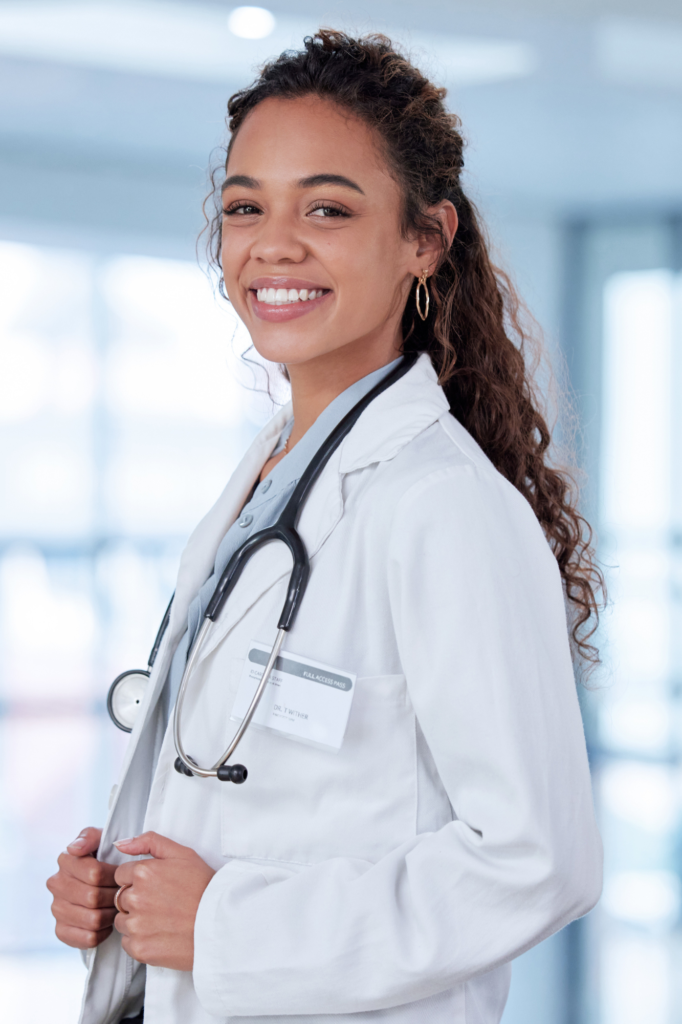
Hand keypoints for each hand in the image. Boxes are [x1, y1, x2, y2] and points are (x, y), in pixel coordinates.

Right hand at [47, 827, 117, 948]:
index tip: (123, 875)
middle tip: (124, 894)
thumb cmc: (107, 857)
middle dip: (114, 896)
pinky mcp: (61, 930)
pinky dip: (103, 932)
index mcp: (66, 860)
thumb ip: (90, 837)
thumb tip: (74, 849)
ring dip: (110, 915)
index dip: (114, 876)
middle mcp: (56, 884)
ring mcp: (56, 908)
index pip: (94, 873)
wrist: (104, 883)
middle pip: (93, 898)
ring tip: (117, 907)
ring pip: (92, 919)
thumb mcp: (102, 840)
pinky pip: (88, 938)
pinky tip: (108, 922)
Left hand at [113, 832, 215, 970]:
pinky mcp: (139, 948)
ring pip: (122, 920)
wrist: (220, 923)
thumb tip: (120, 844)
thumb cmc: (203, 887)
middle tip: (161, 903)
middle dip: (136, 899)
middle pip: (120, 898)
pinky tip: (159, 934)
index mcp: (143, 873)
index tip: (154, 886)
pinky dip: (139, 940)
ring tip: (161, 919)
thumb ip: (149, 842)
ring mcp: (136, 925)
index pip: (121, 876)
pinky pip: (126, 942)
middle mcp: (135, 898)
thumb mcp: (182, 853)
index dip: (137, 880)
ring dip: (135, 920)